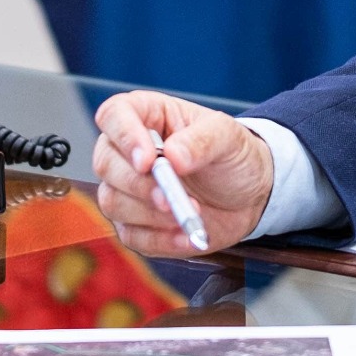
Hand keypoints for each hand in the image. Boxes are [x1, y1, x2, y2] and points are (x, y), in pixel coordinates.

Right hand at [91, 91, 274, 255]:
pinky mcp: (135, 224)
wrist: (249, 196)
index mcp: (147, 116)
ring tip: (192, 213)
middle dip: (138, 185)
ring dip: (151, 214)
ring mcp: (128, 189)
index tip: (147, 161)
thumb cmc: (233, 156)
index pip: (113, 115)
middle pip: (106, 163)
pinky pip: (131, 236)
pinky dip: (160, 240)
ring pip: (113, 202)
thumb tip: (172, 155)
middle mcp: (129, 151)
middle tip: (170, 198)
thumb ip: (202, 141)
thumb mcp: (229, 138)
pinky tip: (186, 235)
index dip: (123, 136)